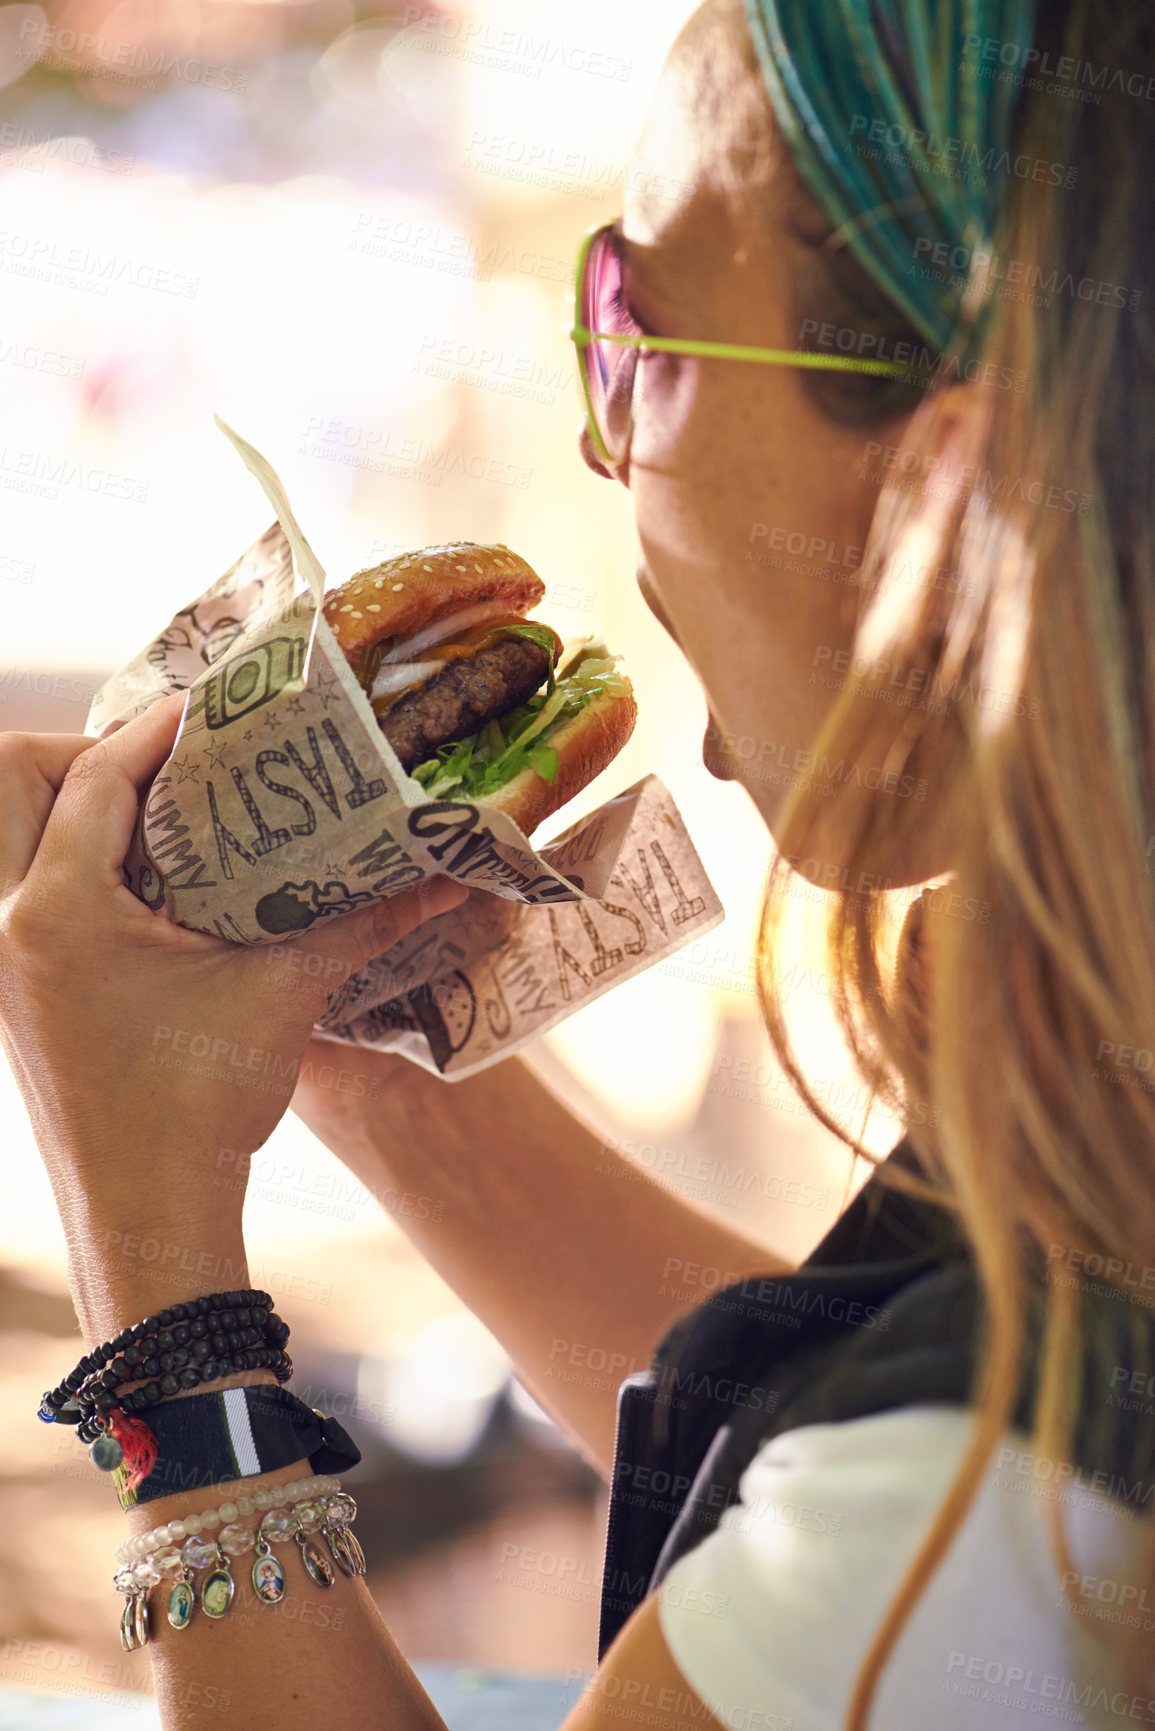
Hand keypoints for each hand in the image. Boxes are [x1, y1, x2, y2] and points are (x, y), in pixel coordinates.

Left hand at [0, 696, 467, 1333]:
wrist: (147, 1217)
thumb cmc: (203, 1107)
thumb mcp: (285, 995)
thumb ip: (364, 920)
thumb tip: (454, 871)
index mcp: (60, 909)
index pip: (97, 776)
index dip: (155, 728)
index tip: (212, 710)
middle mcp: (10, 923)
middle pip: (14, 781)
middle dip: (83, 755)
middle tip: (164, 772)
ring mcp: (3, 961)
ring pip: (7, 835)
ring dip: (71, 808)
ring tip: (156, 822)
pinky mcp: (14, 991)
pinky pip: (22, 887)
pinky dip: (71, 862)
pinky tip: (149, 891)